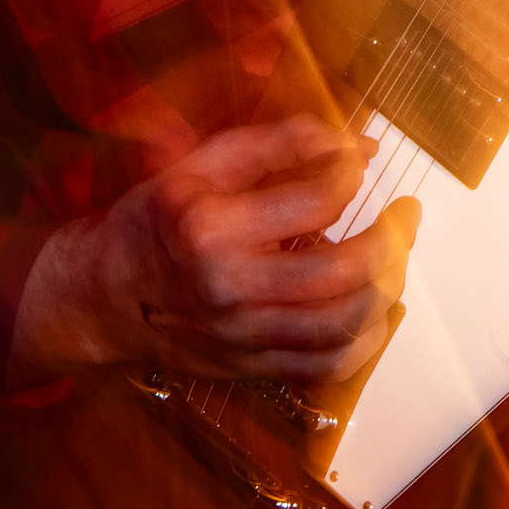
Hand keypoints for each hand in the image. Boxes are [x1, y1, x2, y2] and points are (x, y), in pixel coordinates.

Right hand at [9, 115, 417, 388]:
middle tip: (405, 212)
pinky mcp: (252, 366)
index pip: (316, 198)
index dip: (351, 170)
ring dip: (387, 287)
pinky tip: (374, 308)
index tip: (358, 158)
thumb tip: (351, 142)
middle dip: (392, 236)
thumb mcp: (199, 162)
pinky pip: (328, 365)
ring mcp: (243, 336)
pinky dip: (366, 339)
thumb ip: (276, 144)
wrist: (104, 294)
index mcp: (212, 227)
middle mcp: (229, 288)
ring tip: (394, 255)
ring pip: (345, 324)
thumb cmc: (154, 220)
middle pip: (343, 270)